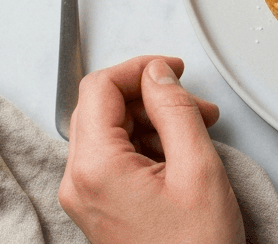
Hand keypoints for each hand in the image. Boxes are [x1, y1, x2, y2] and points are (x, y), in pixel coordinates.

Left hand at [59, 55, 244, 243]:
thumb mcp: (196, 166)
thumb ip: (174, 109)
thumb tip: (157, 74)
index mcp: (95, 169)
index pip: (99, 88)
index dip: (138, 69)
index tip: (172, 69)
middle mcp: (80, 183)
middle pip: (101, 107)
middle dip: (149, 95)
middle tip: (193, 102)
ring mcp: (87, 198)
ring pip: (110, 130)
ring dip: (153, 118)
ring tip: (198, 128)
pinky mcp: (100, 208)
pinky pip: (115, 157)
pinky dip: (148, 142)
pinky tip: (181, 151)